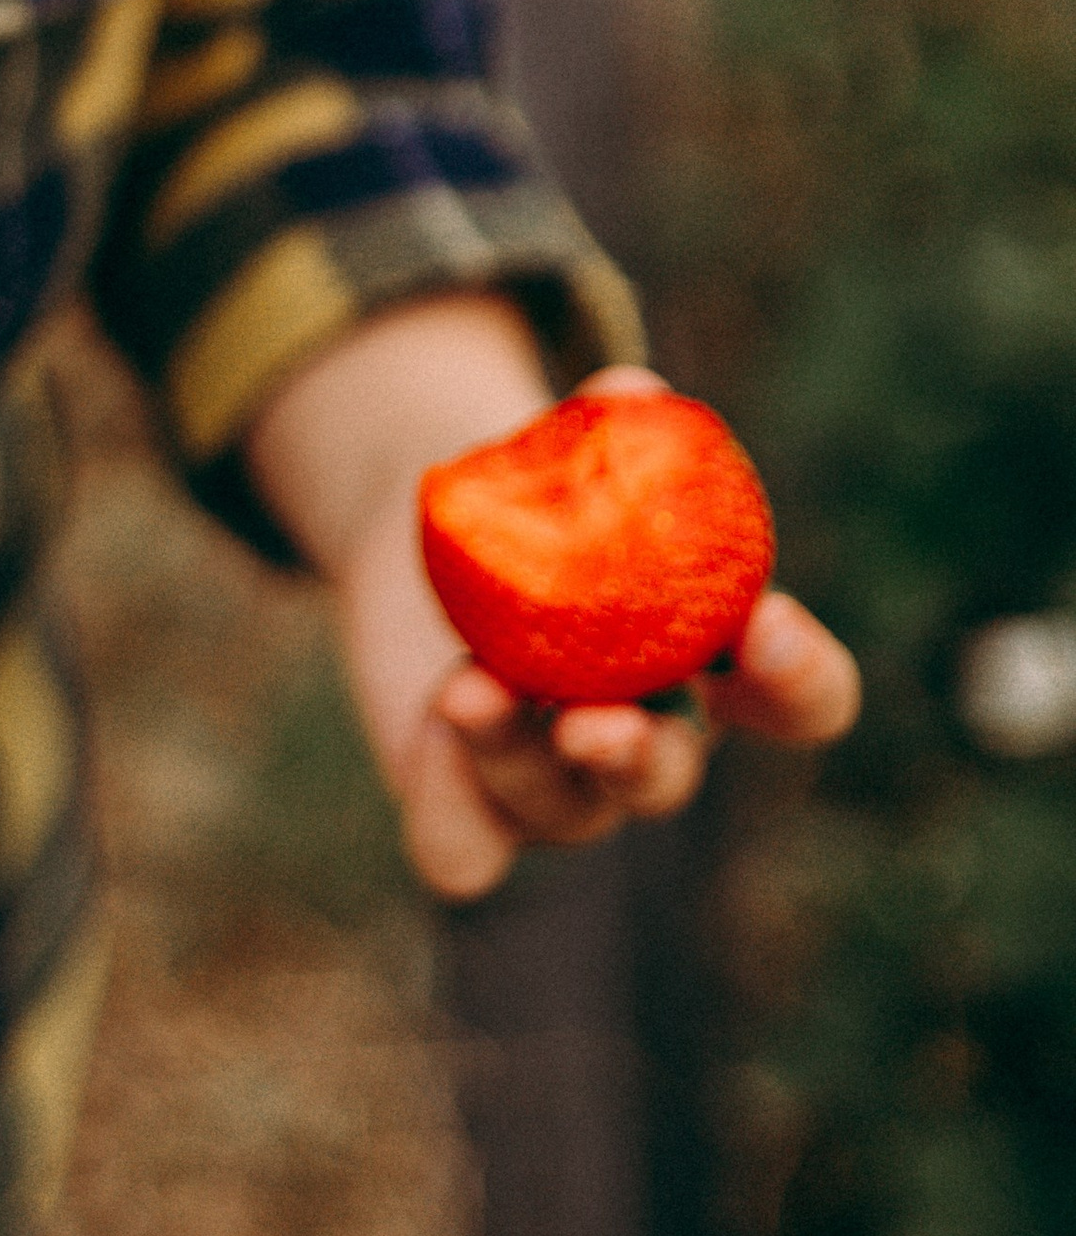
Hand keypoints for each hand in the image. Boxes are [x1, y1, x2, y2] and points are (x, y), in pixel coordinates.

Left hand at [330, 360, 860, 900]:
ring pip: (561, 809)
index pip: (801, 701)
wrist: (443, 536)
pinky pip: (465, 846)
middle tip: (600, 725)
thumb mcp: (575, 460)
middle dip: (639, 759)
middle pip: (667, 779)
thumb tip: (631, 389)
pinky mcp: (465, 799)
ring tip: (468, 691)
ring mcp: (558, 782)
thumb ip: (608, 427)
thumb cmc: (551, 500)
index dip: (802, 678)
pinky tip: (432, 745)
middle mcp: (648, 740)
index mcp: (709, 664)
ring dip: (516, 757)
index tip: (765, 623)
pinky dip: (449, 813)